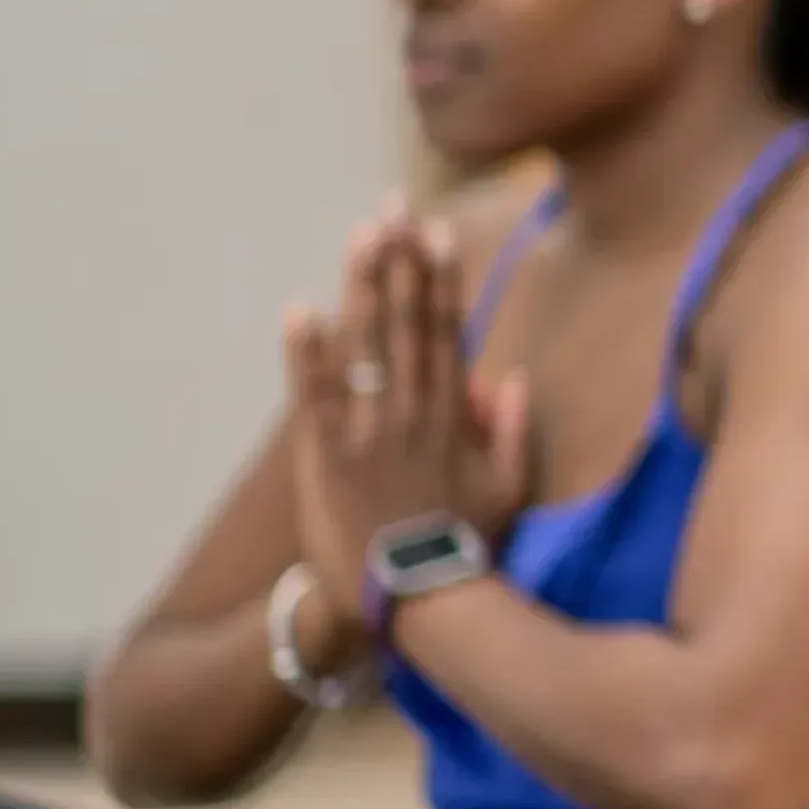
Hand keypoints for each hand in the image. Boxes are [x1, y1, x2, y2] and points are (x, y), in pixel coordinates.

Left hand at [283, 209, 529, 616]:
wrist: (417, 600)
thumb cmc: (465, 549)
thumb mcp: (509, 492)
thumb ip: (510, 431)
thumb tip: (507, 376)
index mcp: (453, 418)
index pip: (446, 333)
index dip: (439, 280)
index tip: (434, 233)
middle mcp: (412, 412)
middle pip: (405, 322)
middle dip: (398, 261)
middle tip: (390, 207)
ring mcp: (368, 432)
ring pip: (365, 345)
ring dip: (361, 286)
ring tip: (358, 236)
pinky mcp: (326, 457)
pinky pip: (313, 395)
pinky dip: (305, 353)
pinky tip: (298, 308)